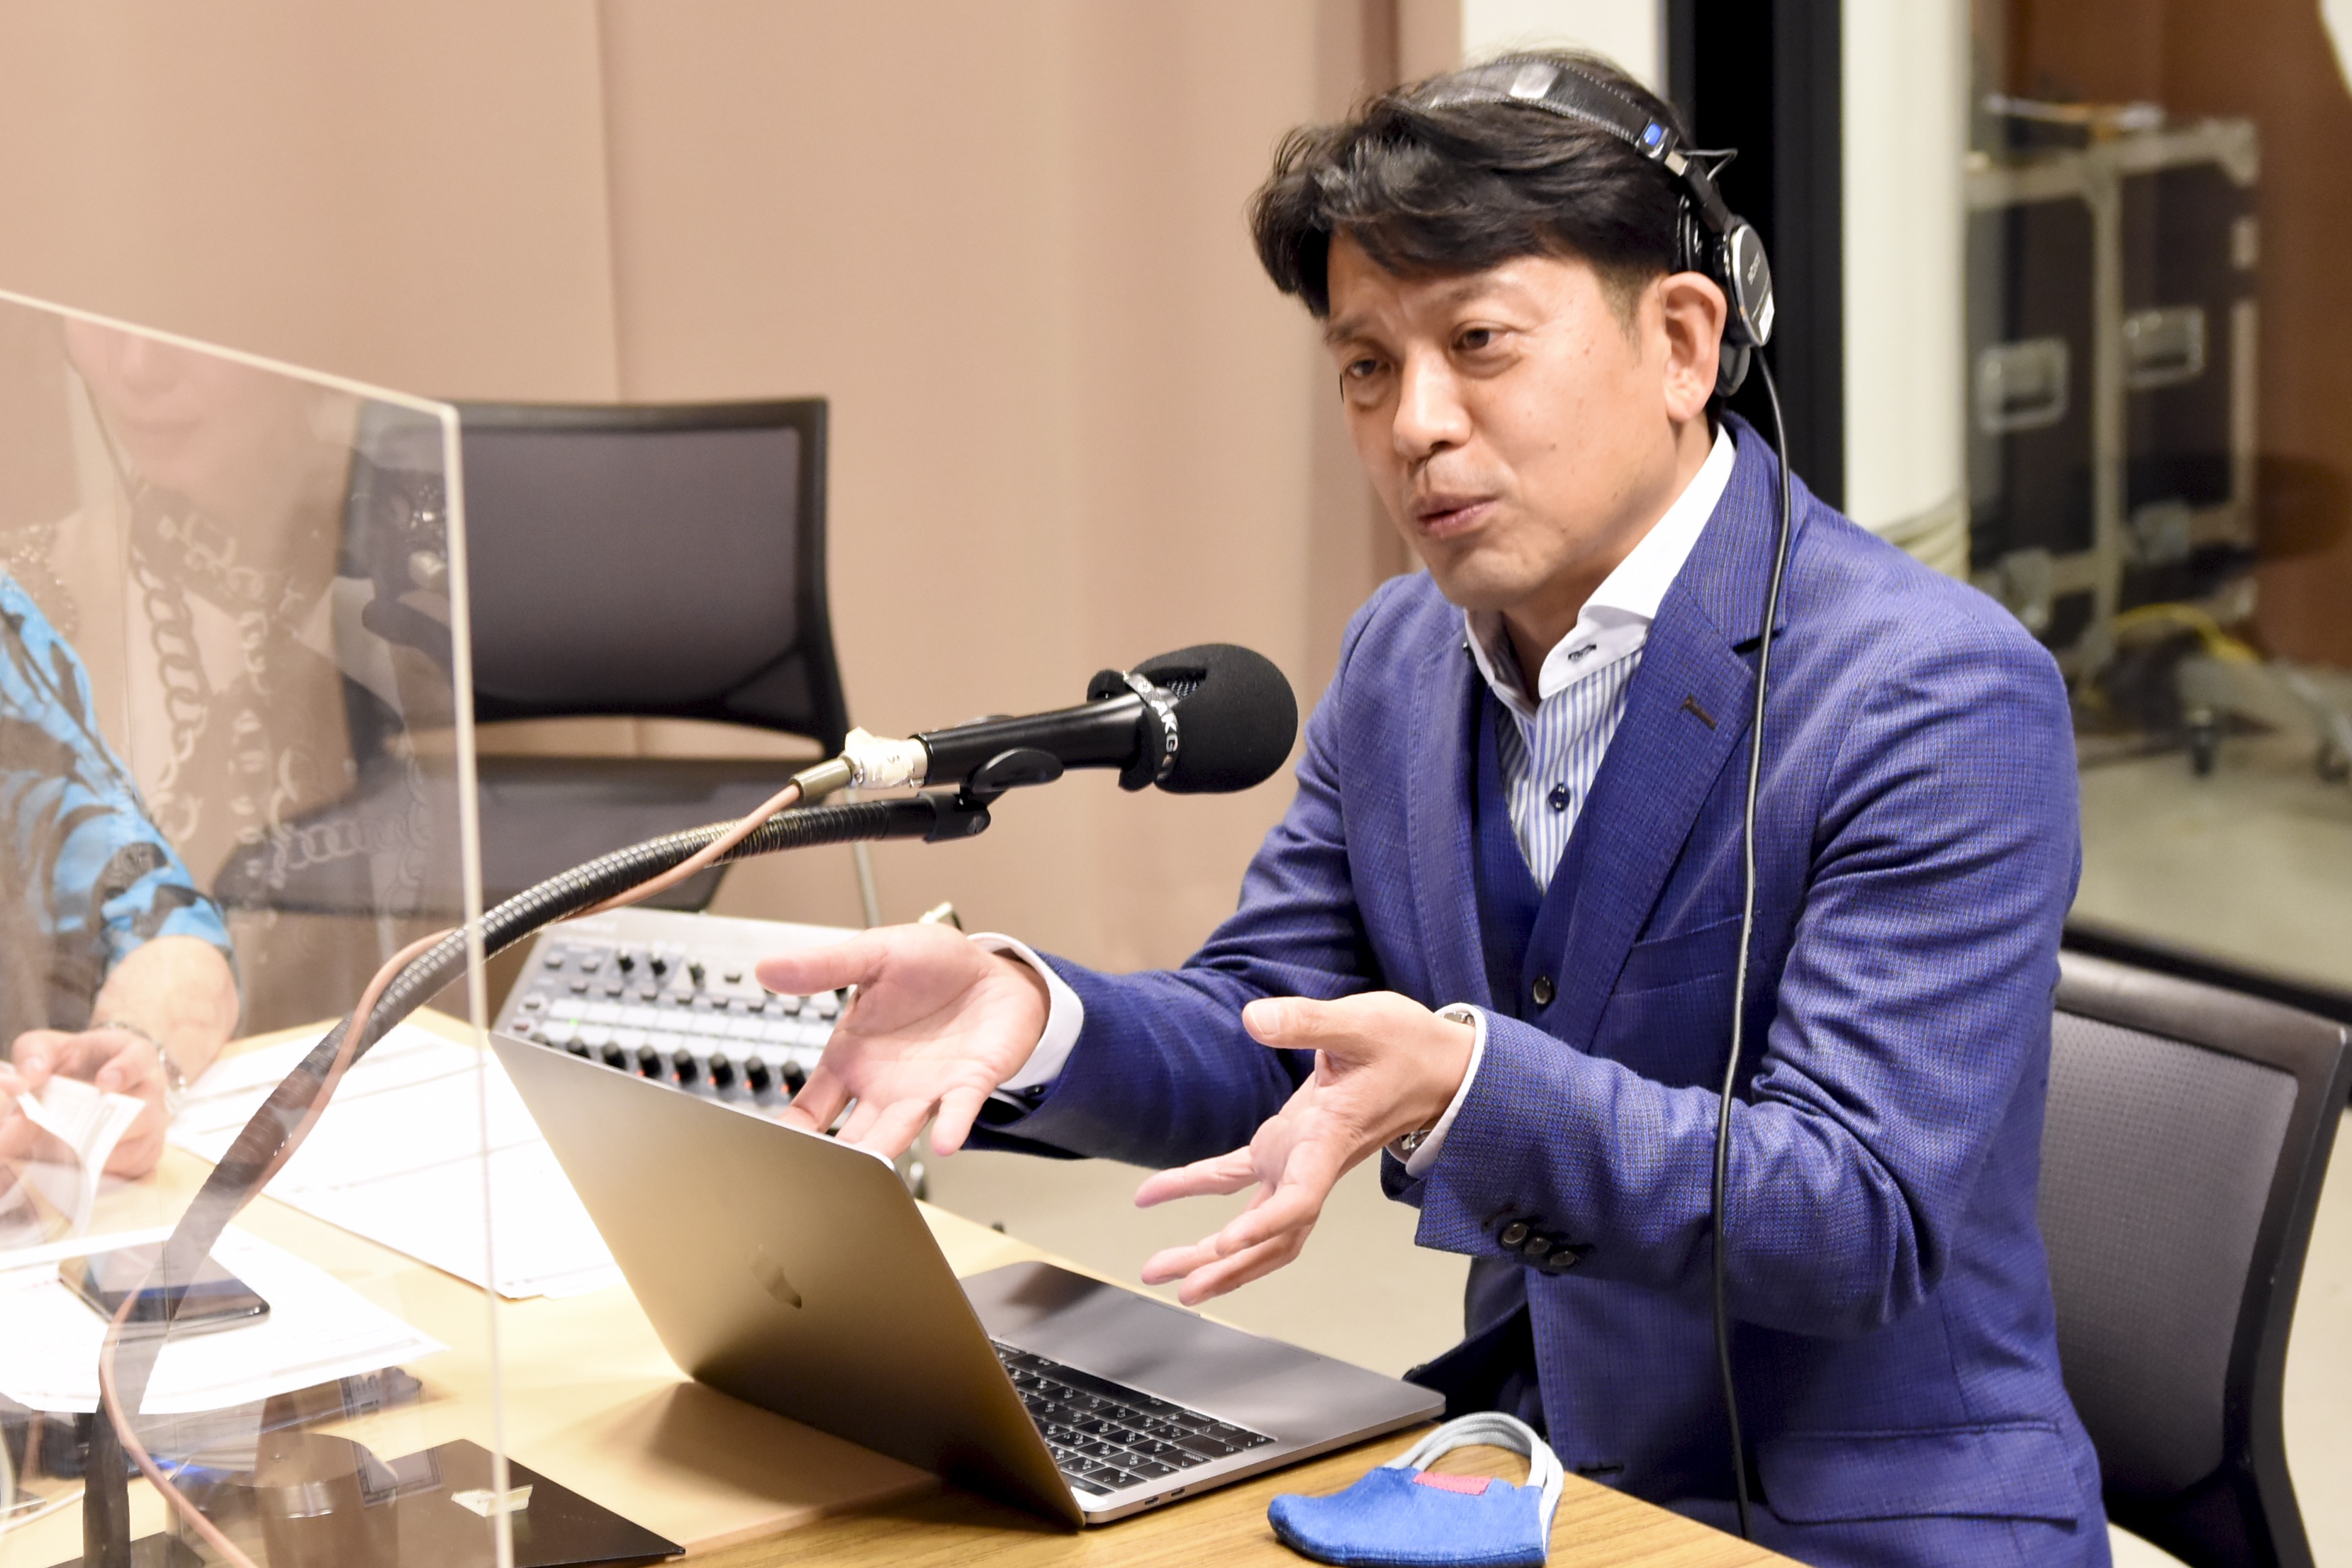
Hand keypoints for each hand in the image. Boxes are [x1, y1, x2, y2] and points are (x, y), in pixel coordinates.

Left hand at [5, 1026, 171, 1176]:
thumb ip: (33, 1055)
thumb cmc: (70, 1062)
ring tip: (69, 1152)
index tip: (104, 1084)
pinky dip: (111, 1169)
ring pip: (142, 1142)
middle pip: (147, 1108)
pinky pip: (138, 1165)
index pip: (141, 1058)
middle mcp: (152, 1086)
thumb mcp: (46, 1047)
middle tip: (74, 1134)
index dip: (126, 1071)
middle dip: (110, 1125)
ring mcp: (156, 1118)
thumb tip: (25, 1079)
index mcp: (133, 1052)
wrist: (83, 1084)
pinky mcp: (150, 1147)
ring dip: (104, 1151)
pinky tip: (84, 1164)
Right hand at [755, 922, 1050, 1159]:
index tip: (772, 1153)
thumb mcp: (872, 955)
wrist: (991, 968)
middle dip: (833, 1159)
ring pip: (897, 1133)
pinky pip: (958, 1110)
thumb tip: (767, 969)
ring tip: (867, 1167)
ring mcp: (926, 1090)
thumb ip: (823, 967)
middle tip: (816, 1178)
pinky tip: (943, 1142)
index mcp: (850, 1059)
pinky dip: (953, 1126)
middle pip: (849, 1136)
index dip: (789, 1133)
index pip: (808, 1111)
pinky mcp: (970, 1084)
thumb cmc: (931, 965)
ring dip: (883, 1152)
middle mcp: (883, 1086)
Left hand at [1133, 992, 1472, 1304]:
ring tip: (1165, 1273)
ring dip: (1214, 1253)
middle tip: (1183, 1290)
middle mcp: (1313, 1164)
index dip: (1262, 1226)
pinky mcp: (1287, 1144)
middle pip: (1272, 1236)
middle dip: (1228, 1267)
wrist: (1435, 1065)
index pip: (1300, 1199)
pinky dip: (1194, 1185)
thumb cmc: (1406, 1046)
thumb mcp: (1361, 1023)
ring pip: (1255, 1222)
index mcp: (1331, 1142)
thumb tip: (1254, 1019)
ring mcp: (1299, 1160)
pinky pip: (1235, 1177)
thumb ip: (1306, 1022)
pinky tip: (1153, 1193)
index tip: (1224, 1243)